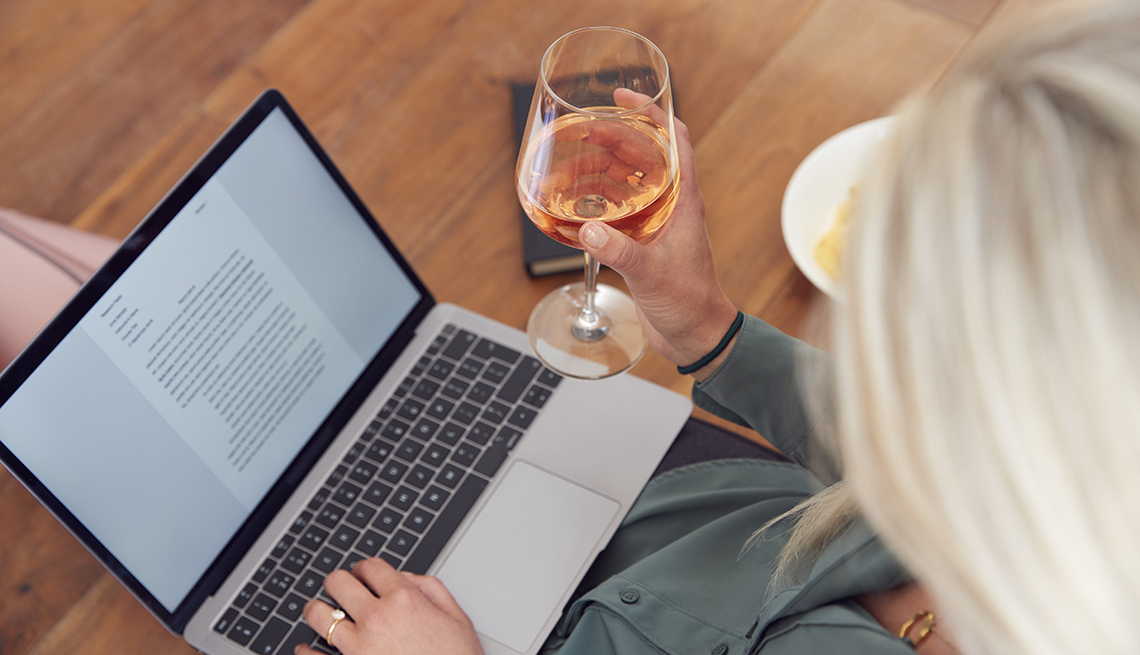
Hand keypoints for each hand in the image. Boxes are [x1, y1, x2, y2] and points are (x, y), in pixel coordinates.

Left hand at [298, 558, 482, 654]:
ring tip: (319, 613)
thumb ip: (431, 589)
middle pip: (338, 582)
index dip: (364, 568)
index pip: (371, 567)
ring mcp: (358, 647)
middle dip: (337, 582)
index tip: (361, 575)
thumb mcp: (457, 619)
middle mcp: (377, 619)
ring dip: (317, 611)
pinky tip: (307, 648)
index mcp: (404, 601)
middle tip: (339, 589)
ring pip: (319, 615)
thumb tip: (406, 579)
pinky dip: (305, 651)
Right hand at [578, 115, 737, 378]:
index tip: (623, 97)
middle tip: (583, 129)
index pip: (675, 141)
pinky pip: (618, 211)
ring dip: (602, 169)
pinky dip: (597, 201)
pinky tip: (575, 204)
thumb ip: (621, 250)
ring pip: (628, 182)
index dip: (652, 114)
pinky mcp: (643, 244)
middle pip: (644, 156)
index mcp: (685, 202)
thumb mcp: (652, 273)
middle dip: (614, 137)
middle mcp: (672, 206)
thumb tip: (588, 228)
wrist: (697, 336)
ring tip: (572, 162)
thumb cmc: (689, 303)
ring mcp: (658, 224)